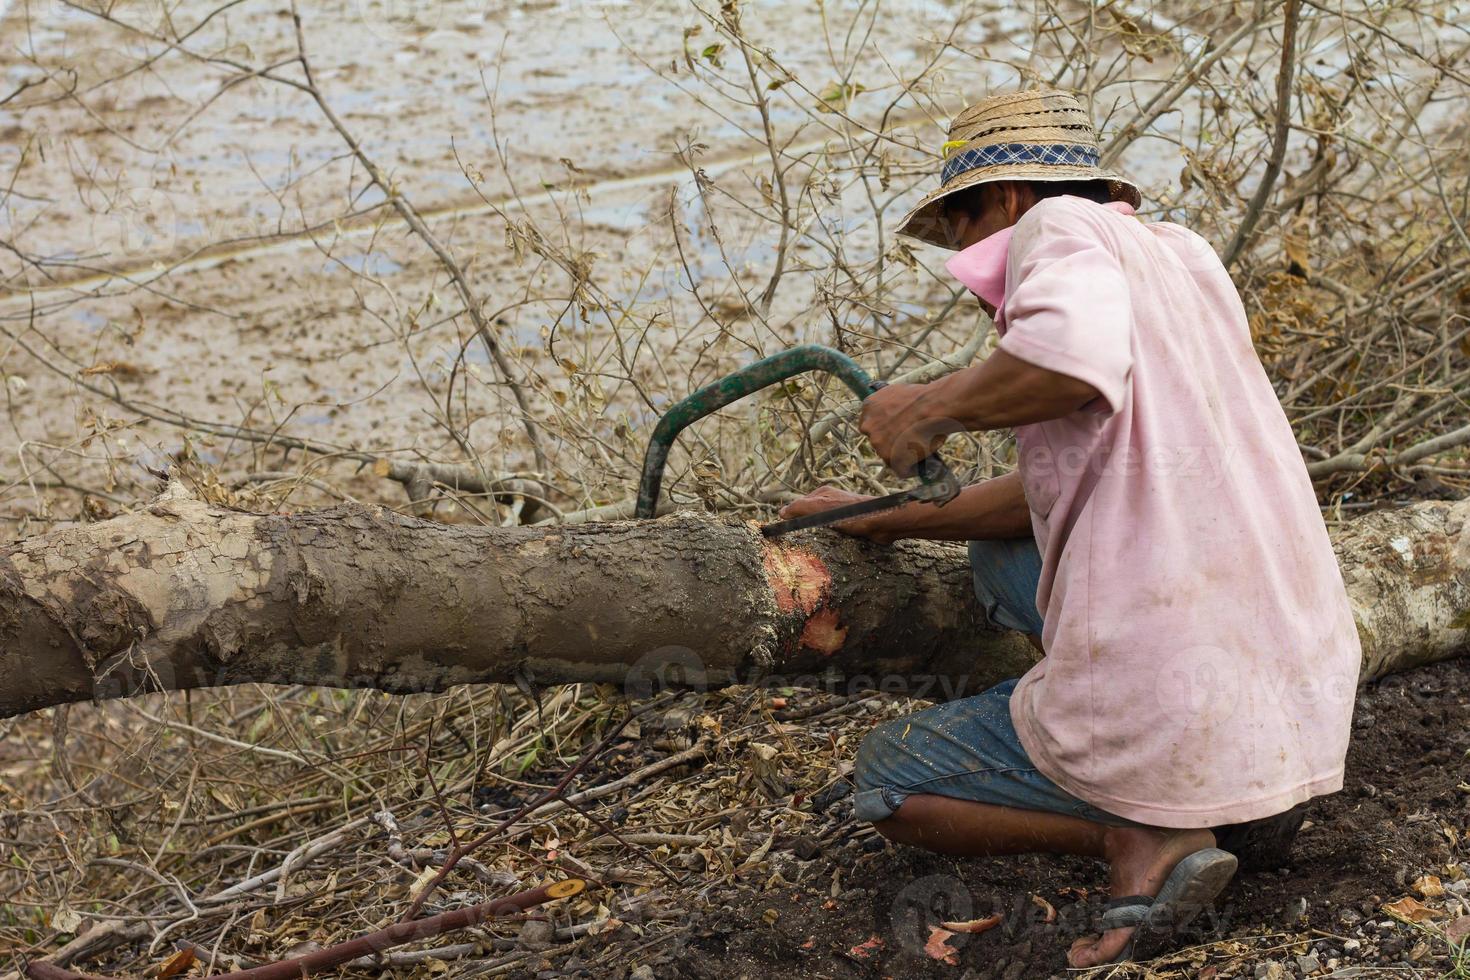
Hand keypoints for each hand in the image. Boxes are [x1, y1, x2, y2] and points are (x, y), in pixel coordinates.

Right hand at [778, 486, 898, 542]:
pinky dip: (830, 540)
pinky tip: (829, 546)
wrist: (881, 522)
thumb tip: (781, 513)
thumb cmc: (851, 513)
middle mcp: (832, 502)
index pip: (799, 506)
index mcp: (823, 493)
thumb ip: (800, 508)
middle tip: (798, 541)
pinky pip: (834, 534)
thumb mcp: (820, 508)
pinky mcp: (851, 525)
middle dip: (805, 528)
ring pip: (822, 526)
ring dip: (818, 536)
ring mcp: (841, 514)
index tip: (785, 532)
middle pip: (810, 516)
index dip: (792, 518)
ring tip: (814, 546)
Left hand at [857, 382, 952, 476]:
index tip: (895, 432)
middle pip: (877, 442)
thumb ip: (890, 405)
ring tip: (920, 451)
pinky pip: (901, 471)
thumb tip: (895, 415)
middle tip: (909, 442)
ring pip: (888, 456)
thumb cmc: (924, 398)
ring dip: (901, 456)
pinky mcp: (891, 459)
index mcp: (869, 407)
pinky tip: (921, 465)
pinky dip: (911, 470)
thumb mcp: (898, 393)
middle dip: (891, 443)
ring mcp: (878, 444)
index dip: (884, 430)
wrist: (934, 406)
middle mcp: (869, 426)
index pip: (870, 425)